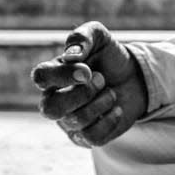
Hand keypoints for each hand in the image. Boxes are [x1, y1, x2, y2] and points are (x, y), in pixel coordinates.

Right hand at [32, 22, 147, 146]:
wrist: (134, 78)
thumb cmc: (109, 56)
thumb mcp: (99, 37)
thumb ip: (83, 36)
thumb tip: (71, 55)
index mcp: (52, 75)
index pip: (40, 77)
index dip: (62, 75)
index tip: (87, 70)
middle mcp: (54, 100)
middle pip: (50, 109)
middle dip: (82, 94)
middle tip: (101, 79)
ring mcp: (68, 122)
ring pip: (75, 121)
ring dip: (100, 103)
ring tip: (111, 92)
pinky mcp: (86, 137)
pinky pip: (91, 137)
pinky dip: (109, 121)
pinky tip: (117, 109)